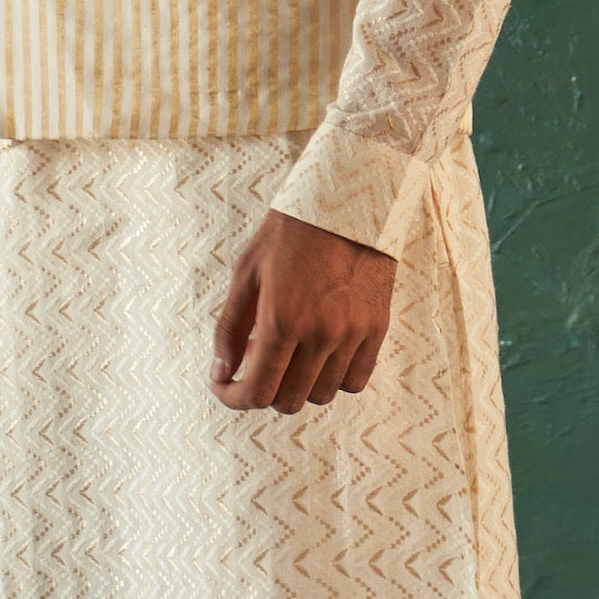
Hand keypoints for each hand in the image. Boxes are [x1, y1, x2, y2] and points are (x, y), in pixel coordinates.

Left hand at [210, 211, 395, 414]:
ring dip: (297, 386)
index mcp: (283, 319)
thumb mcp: (247, 272)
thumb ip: (229, 328)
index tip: (224, 385)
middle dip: (262, 391)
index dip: (233, 397)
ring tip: (288, 354)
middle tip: (254, 363)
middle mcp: (321, 334)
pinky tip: (319, 356)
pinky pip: (354, 380)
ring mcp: (354, 334)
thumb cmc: (291, 231)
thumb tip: (221, 372)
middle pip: (288, 400)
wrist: (348, 199)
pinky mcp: (377, 328)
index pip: (257, 391)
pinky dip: (332, 379)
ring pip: (322, 395)